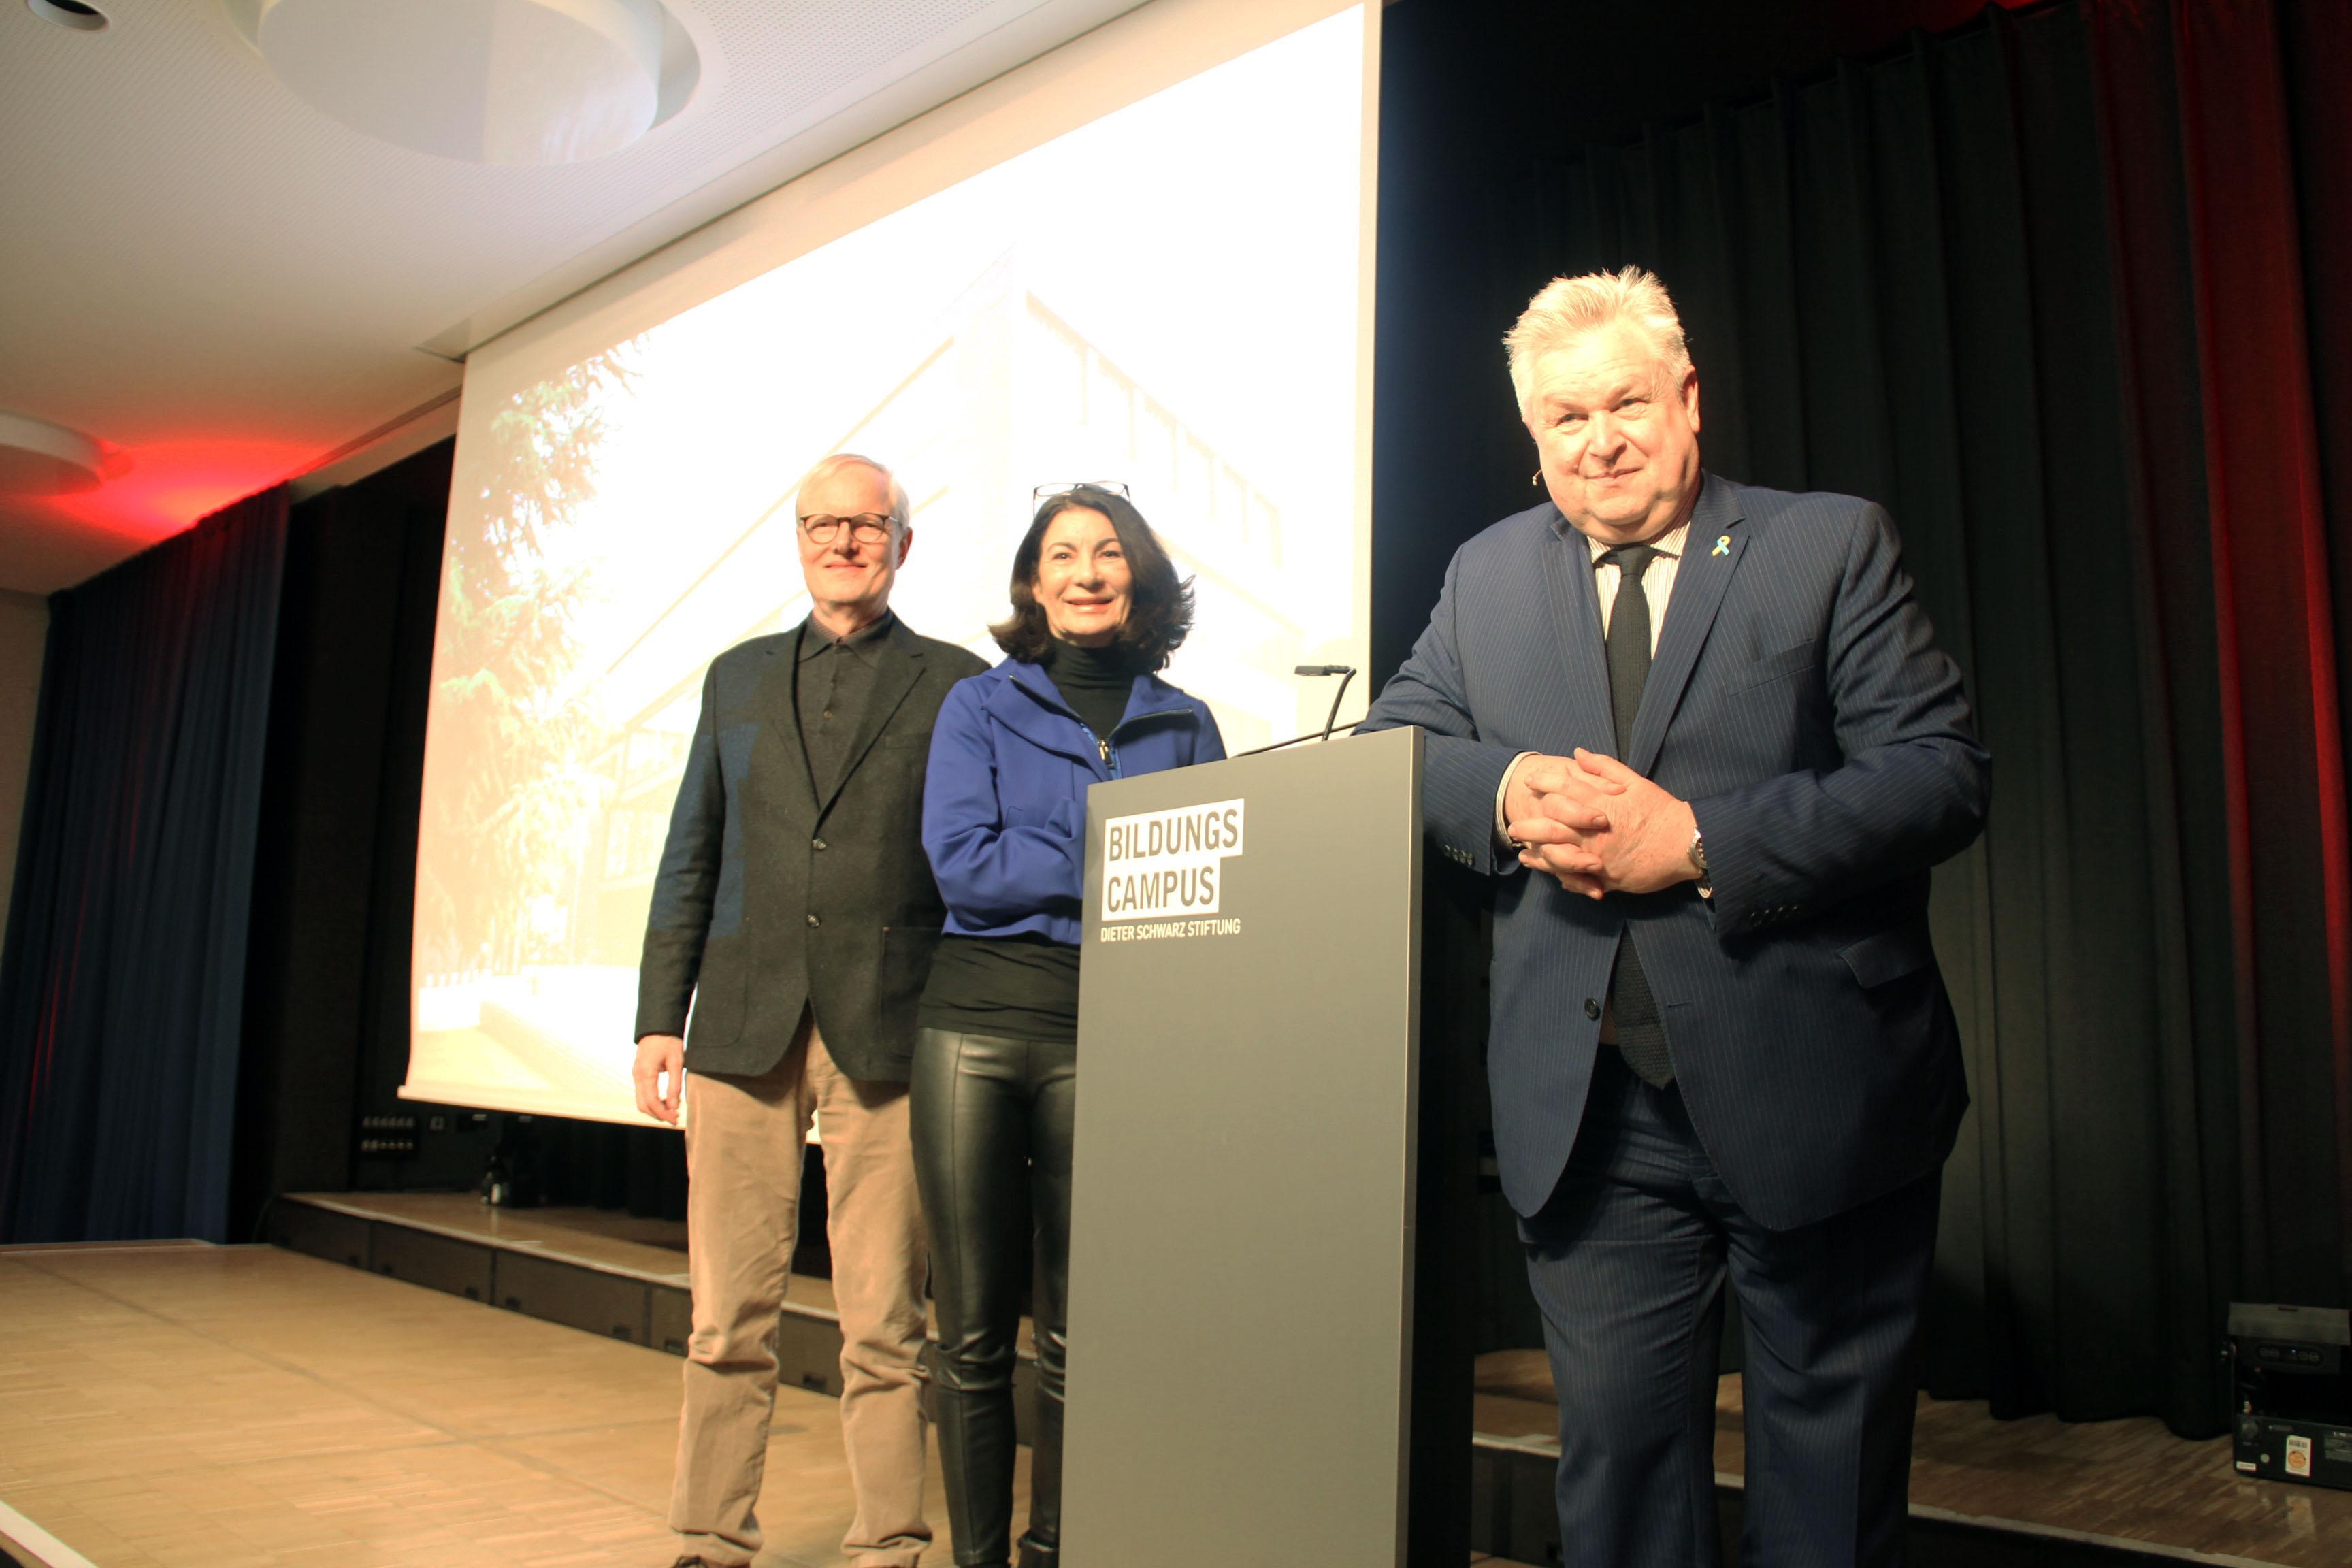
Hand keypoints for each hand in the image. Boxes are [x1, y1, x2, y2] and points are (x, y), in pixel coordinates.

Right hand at [634, 1034, 684, 1123]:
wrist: (658, 1026)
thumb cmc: (669, 1042)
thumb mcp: (677, 1062)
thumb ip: (675, 1085)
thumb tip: (673, 1107)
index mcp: (646, 1073)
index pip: (652, 1102)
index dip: (663, 1114)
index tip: (676, 1119)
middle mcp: (637, 1076)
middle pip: (643, 1105)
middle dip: (658, 1115)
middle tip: (675, 1118)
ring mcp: (636, 1075)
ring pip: (641, 1101)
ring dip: (655, 1110)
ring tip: (672, 1111)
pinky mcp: (638, 1074)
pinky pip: (642, 1094)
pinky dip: (652, 1101)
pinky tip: (665, 1101)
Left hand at [1507, 749, 1697, 896]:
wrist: (1685, 843)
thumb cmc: (1660, 811)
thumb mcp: (1635, 782)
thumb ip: (1603, 768)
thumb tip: (1578, 753)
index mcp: (1600, 804)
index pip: (1564, 790)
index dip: (1544, 784)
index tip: (1529, 781)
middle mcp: (1594, 830)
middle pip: (1552, 826)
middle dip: (1530, 825)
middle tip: (1514, 826)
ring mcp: (1598, 855)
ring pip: (1559, 856)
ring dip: (1539, 855)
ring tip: (1524, 853)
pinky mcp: (1607, 876)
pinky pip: (1579, 879)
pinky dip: (1563, 878)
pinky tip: (1551, 876)